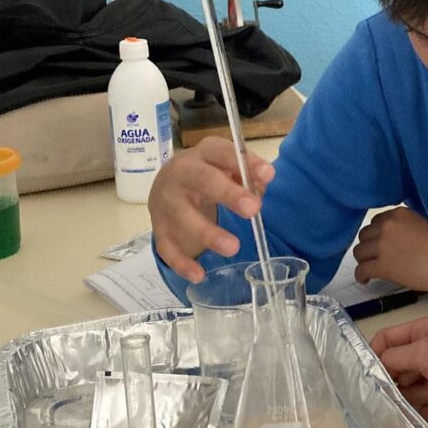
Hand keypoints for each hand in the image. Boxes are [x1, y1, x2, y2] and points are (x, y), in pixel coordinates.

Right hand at [148, 136, 274, 283]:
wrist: (168, 186)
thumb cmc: (209, 177)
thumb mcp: (227, 169)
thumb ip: (247, 176)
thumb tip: (261, 187)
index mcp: (203, 155)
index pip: (222, 152)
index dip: (245, 163)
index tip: (268, 175)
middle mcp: (180, 174)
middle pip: (202, 180)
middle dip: (227, 194)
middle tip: (253, 209)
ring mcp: (166, 202)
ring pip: (182, 216)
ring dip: (207, 233)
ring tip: (233, 247)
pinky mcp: (159, 228)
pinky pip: (167, 246)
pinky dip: (181, 262)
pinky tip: (198, 275)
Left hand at [353, 206, 427, 293]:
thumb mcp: (423, 226)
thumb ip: (405, 228)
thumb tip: (396, 242)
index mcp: (399, 214)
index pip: (375, 222)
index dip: (376, 235)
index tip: (379, 243)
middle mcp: (387, 226)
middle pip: (364, 236)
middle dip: (368, 247)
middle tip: (374, 257)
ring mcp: (383, 245)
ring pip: (359, 252)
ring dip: (363, 261)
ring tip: (370, 269)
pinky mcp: (383, 265)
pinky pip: (362, 270)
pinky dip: (361, 276)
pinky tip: (365, 280)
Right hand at [370, 315, 427, 423]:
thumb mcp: (425, 353)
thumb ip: (395, 356)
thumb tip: (375, 364)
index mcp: (425, 330)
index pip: (387, 338)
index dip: (376, 356)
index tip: (369, 376)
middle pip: (398, 370)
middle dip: (407, 383)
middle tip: (419, 384)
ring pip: (412, 391)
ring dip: (425, 397)